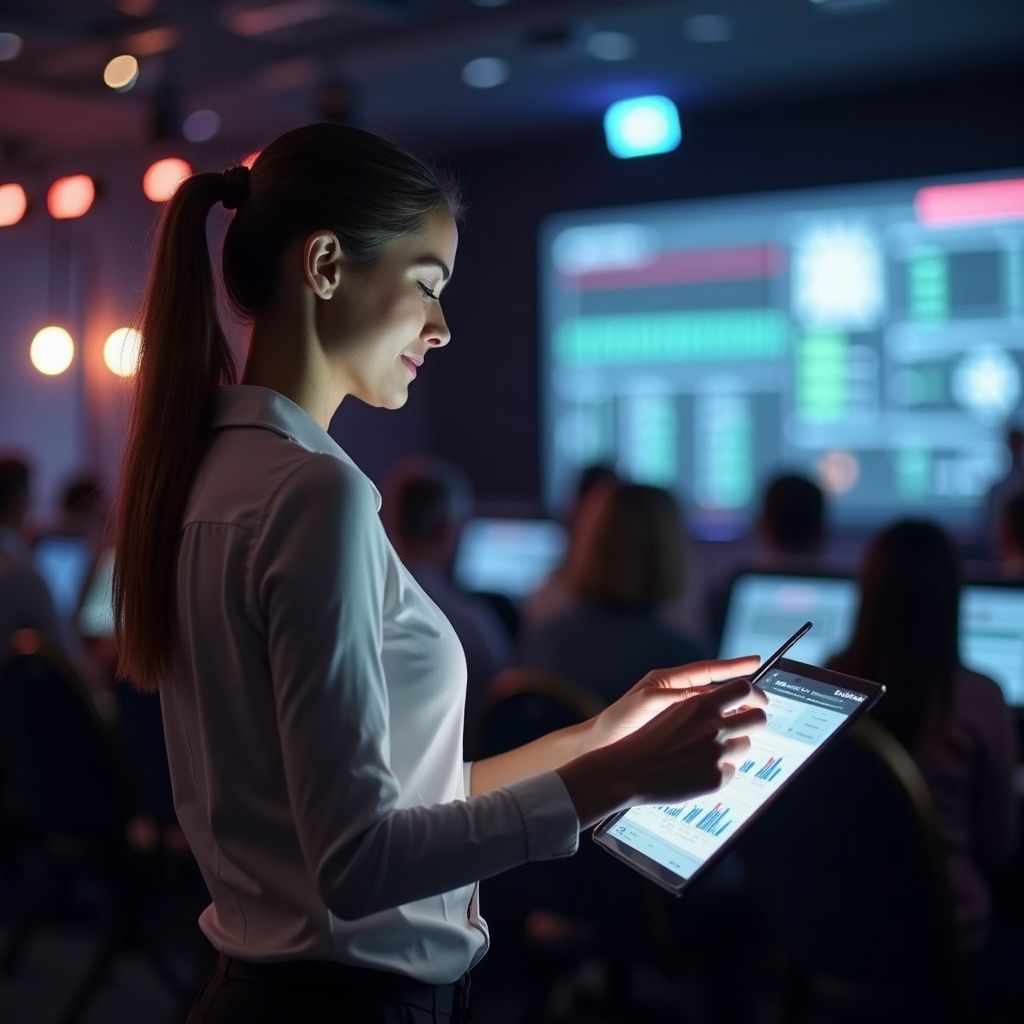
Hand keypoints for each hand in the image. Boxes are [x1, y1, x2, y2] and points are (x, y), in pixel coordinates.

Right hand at [557, 675, 768, 826]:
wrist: (627, 771)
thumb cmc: (647, 738)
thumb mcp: (673, 710)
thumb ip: (702, 705)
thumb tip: (731, 705)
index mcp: (702, 704)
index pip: (745, 689)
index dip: (756, 695)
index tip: (759, 701)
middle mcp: (714, 727)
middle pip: (758, 719)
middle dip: (754, 722)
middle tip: (745, 727)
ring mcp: (717, 754)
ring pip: (746, 747)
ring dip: (734, 748)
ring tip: (709, 752)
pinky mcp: (716, 779)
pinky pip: (732, 771)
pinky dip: (719, 771)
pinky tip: (698, 771)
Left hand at [585, 656, 765, 751]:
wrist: (604, 744)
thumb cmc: (621, 720)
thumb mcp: (646, 703)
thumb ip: (671, 697)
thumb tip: (699, 696)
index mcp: (669, 680)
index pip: (707, 670)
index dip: (733, 666)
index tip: (756, 661)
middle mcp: (677, 693)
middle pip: (717, 688)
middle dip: (741, 691)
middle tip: (764, 699)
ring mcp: (680, 712)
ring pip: (715, 707)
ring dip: (735, 710)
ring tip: (757, 716)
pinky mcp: (680, 730)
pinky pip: (706, 725)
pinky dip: (722, 728)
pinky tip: (736, 735)